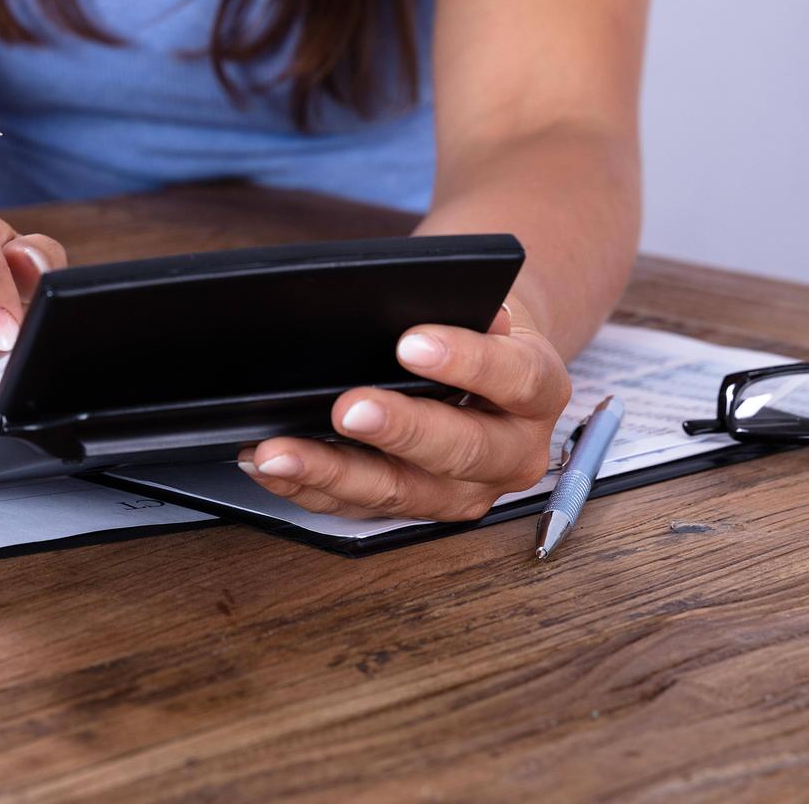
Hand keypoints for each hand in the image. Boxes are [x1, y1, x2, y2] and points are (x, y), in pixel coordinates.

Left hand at [240, 300, 569, 520]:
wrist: (482, 360)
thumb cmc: (472, 324)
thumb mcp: (481, 300)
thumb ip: (464, 303)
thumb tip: (416, 301)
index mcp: (539, 391)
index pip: (514, 378)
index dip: (467, 362)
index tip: (411, 343)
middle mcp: (512, 454)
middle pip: (459, 450)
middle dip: (398, 430)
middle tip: (347, 407)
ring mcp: (462, 490)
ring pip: (399, 492)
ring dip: (331, 472)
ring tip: (278, 450)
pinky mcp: (413, 508)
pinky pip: (355, 506)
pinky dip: (306, 487)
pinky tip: (269, 467)